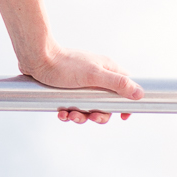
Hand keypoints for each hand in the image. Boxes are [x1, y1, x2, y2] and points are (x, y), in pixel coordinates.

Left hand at [21, 46, 142, 125]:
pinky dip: (68, 113)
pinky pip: (73, 107)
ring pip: (88, 107)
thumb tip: (139, 94)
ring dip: (81, 116)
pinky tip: (62, 113)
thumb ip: (117, 84)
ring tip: (71, 115)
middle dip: (98, 115)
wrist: (37, 59)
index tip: (122, 116)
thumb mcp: (94, 75)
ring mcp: (82, 83)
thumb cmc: (65, 64)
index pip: (126, 87)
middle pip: (106, 103)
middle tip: (91, 117)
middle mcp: (96, 77)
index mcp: (107, 70)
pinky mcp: (67, 89)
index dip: (126, 103)